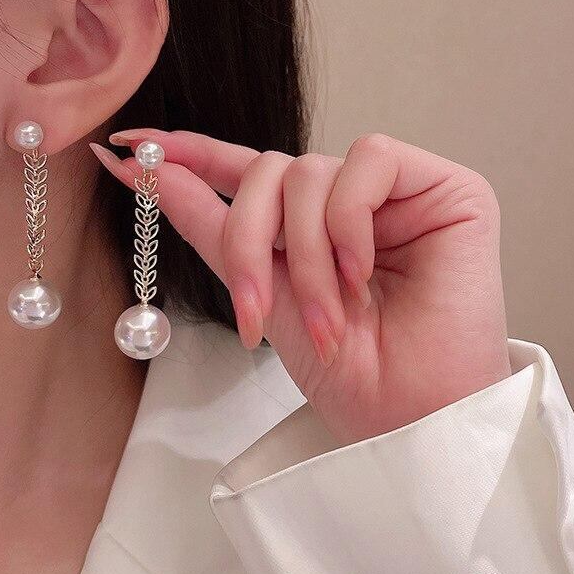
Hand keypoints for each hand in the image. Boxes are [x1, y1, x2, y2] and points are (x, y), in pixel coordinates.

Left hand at [96, 133, 510, 437]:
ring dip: (305, 253)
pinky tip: (362, 273)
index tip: (128, 149)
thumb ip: (212, 231)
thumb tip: (148, 169)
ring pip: (311, 169)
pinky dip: (350, 220)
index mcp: (310, 230)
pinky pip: (369, 160)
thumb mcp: (264, 303)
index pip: (248, 173)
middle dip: (248, 240)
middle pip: (269, 171)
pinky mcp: (444, 188)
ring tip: (329, 319)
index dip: (191, 155)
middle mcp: (352, 204)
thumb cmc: (356, 382)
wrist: (413, 423)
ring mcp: (397, 195)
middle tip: (256, 314)